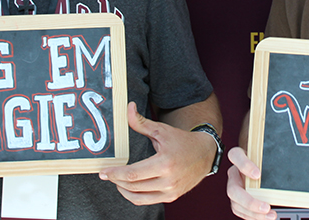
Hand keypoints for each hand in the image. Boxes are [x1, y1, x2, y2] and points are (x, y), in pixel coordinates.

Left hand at [99, 102, 215, 204]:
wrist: (205, 154)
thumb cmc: (182, 141)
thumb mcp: (162, 130)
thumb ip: (141, 122)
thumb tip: (128, 108)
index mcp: (165, 163)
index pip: (133, 174)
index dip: (115, 173)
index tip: (103, 172)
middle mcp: (168, 180)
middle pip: (133, 186)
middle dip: (116, 180)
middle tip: (107, 174)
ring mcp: (171, 191)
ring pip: (138, 197)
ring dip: (124, 190)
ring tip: (117, 181)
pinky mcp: (172, 197)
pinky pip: (147, 201)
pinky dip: (135, 196)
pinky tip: (129, 187)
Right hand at [226, 147, 275, 219]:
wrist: (256, 165)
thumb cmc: (260, 159)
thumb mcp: (264, 155)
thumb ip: (269, 159)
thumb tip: (285, 168)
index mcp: (238, 158)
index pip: (235, 156)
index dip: (245, 165)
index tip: (257, 174)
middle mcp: (234, 174)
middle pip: (233, 190)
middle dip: (250, 201)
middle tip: (265, 206)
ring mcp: (234, 188)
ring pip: (237, 204)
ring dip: (254, 213)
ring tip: (269, 215)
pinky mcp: (237, 200)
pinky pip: (241, 211)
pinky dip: (253, 216)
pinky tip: (264, 217)